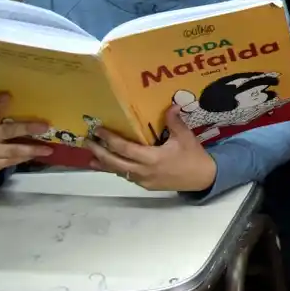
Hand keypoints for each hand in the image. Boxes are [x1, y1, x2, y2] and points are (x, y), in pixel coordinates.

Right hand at [0, 94, 52, 176]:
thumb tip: (11, 94)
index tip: (9, 96)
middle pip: (6, 131)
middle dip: (26, 129)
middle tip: (45, 127)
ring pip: (12, 150)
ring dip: (32, 149)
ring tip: (48, 149)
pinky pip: (11, 161)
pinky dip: (25, 157)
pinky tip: (36, 155)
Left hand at [87, 106, 217, 192]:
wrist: (203, 178)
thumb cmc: (193, 156)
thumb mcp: (185, 137)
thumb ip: (174, 122)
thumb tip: (170, 105)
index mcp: (153, 158)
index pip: (125, 148)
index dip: (110, 139)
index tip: (98, 130)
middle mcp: (144, 171)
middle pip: (114, 162)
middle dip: (99, 152)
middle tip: (86, 141)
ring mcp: (143, 180)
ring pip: (118, 171)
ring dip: (103, 163)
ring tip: (90, 156)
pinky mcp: (146, 185)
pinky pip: (126, 176)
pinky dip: (115, 170)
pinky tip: (109, 165)